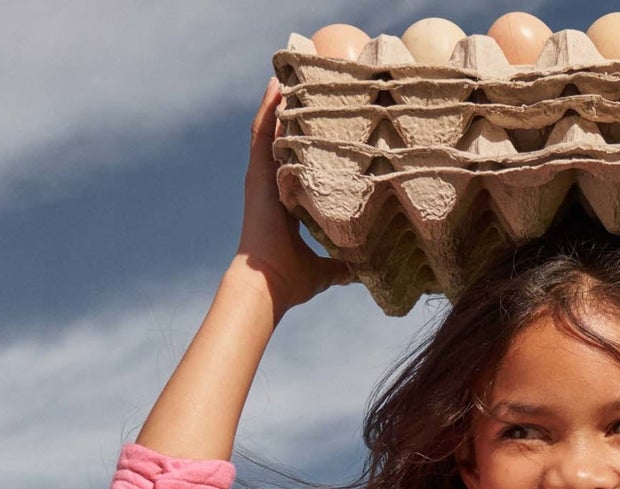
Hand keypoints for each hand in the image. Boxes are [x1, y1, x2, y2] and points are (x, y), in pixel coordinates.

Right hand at [237, 77, 351, 315]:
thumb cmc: (291, 282)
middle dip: (294, 116)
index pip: (299, 167)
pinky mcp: (257, 176)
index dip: (310, 146)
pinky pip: (262, 134)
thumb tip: (362, 272)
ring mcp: (262, 179)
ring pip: (272, 132)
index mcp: (286, 206)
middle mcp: (272, 188)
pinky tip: (276, 83)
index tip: (325, 126)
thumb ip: (342, 267)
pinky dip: (268, 108)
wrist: (267, 285)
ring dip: (280, 103)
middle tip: (308, 85)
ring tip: (292, 72)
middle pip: (284, 143)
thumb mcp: (324, 271)